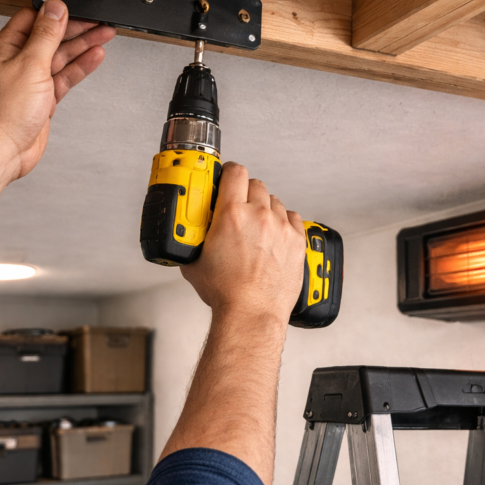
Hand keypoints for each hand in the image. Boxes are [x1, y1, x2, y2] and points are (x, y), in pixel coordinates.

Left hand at [0, 0, 113, 179]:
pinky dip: (80, 67)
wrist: (1, 150)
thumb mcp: (29, 63)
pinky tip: (94, 58)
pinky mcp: (43, 98)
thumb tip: (54, 8)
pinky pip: (65, 76)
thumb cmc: (3, 112)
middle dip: (76, 29)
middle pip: (52, 37)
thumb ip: (45, 35)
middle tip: (99, 22)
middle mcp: (18, 61)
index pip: (34, 19)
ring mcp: (31, 80)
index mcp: (7, 46)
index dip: (57, 12)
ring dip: (83, 46)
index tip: (78, 8)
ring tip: (104, 35)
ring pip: (61, 56)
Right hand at [182, 163, 305, 322]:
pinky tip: (274, 233)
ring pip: (274, 201)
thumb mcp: (194, 261)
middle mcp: (259, 216)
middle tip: (239, 206)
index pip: (235, 172)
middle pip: (256, 184)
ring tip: (256, 226)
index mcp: (231, 214)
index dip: (230, 172)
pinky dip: (283, 221)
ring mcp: (281, 227)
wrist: (252, 312)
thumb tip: (187, 233)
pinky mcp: (296, 241)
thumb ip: (193, 239)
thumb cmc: (226, 293)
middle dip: (246, 192)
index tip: (227, 177)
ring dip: (265, 208)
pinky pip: (292, 217)